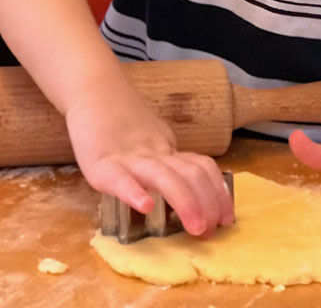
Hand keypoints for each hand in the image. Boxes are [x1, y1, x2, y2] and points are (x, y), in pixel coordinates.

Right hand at [65, 88, 233, 236]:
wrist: (93, 90)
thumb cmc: (119, 120)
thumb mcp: (151, 140)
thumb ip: (166, 161)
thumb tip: (188, 189)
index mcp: (166, 150)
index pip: (202, 167)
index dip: (218, 192)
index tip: (226, 218)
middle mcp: (154, 153)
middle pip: (190, 173)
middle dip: (206, 203)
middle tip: (212, 231)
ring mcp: (128, 157)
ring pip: (164, 176)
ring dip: (185, 202)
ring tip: (195, 227)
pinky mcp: (100, 163)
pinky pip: (120, 178)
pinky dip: (134, 192)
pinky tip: (146, 205)